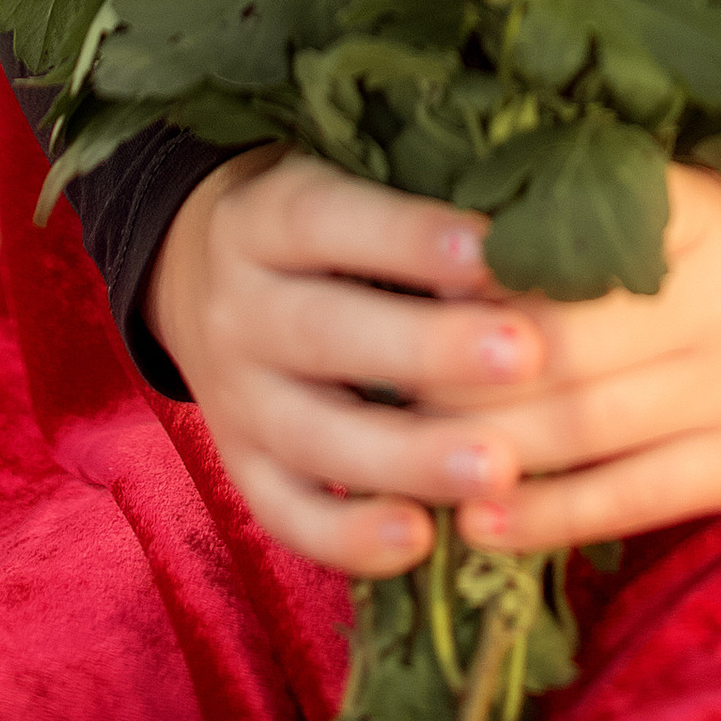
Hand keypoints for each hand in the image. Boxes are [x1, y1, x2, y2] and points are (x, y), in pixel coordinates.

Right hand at [142, 149, 552, 578]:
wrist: (193, 272)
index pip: (328, 222)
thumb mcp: (342, 180)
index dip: (408, 237)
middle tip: (524, 357)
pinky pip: (286, 514)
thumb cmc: (319, 222)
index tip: (492, 250)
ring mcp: (232, 399)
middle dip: (429, 349)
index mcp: (263, 219)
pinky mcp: (239, 468)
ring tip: (498, 469)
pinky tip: (422, 541)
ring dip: (409, 458)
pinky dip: (350, 537)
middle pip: (326, 334)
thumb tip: (526, 228)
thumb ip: (413, 199)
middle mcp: (238, 310)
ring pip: (314, 435)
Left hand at [424, 164, 720, 556]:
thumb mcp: (689, 191)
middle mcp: (720, 295)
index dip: (482, 257)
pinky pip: (631, 497)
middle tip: (369, 368)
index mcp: (696, 211)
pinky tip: (476, 519)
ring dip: (483, 443)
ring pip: (588, 425)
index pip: (574, 232)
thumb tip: (448, 198)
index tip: (400, 268)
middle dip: (458, 363)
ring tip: (398, 448)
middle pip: (565, 338)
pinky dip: (548, 514)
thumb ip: (592, 192)